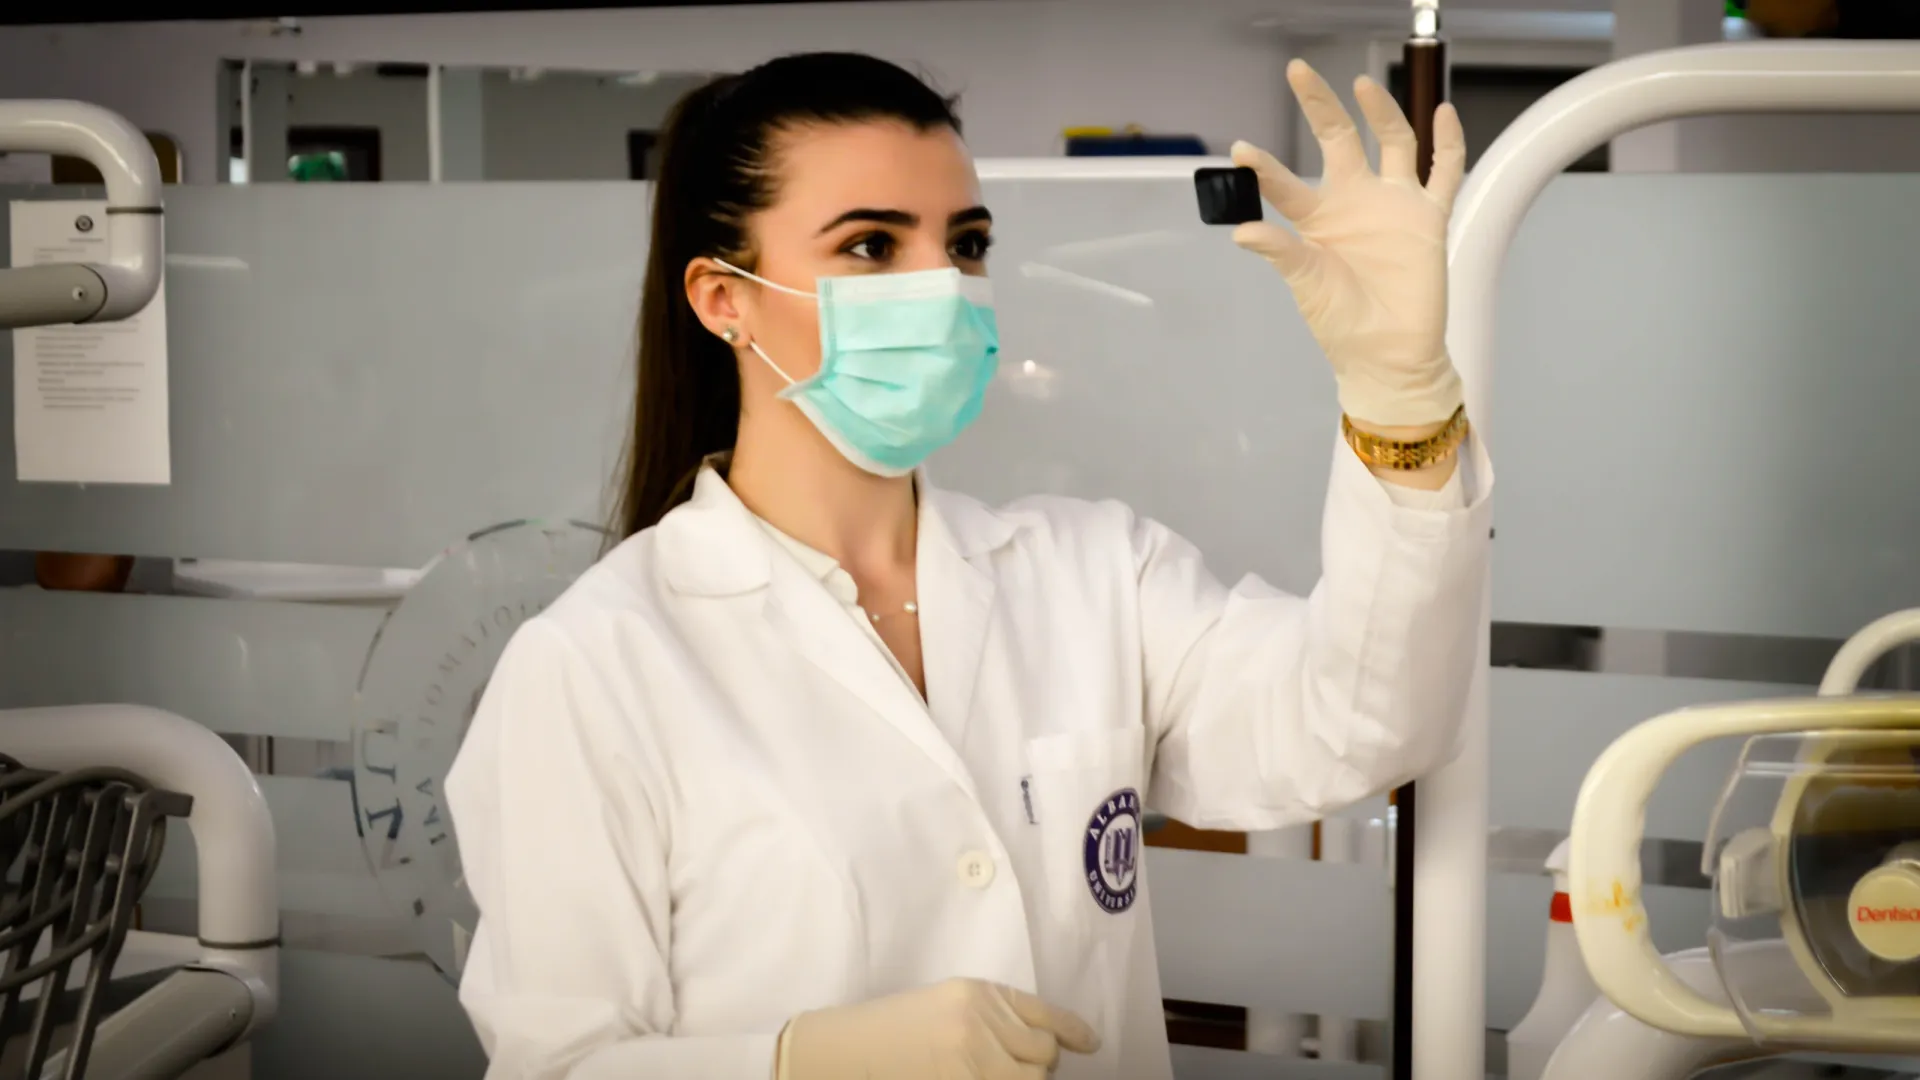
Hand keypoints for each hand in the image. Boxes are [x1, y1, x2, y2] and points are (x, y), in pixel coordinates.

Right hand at [777, 977, 1099, 1079]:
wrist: (844, 1052)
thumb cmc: (892, 1029)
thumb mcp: (947, 1005)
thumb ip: (992, 1016)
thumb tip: (1040, 1045)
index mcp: (978, 993)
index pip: (1044, 1013)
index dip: (1072, 1032)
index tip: (1090, 1044)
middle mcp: (981, 1023)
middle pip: (1045, 1055)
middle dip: (1040, 1066)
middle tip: (1019, 1069)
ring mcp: (973, 1061)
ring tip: (997, 1075)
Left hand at [1232, 59, 1467, 428]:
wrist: (1389, 356)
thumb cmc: (1342, 324)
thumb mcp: (1306, 285)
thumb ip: (1281, 251)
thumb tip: (1242, 230)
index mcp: (1317, 219)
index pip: (1286, 182)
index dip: (1264, 166)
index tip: (1240, 150)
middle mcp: (1355, 202)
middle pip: (1339, 139)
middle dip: (1321, 106)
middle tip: (1298, 71)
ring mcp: (1394, 205)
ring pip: (1392, 143)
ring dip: (1381, 112)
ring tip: (1363, 85)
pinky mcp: (1429, 218)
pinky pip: (1443, 172)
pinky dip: (1448, 142)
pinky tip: (1443, 111)